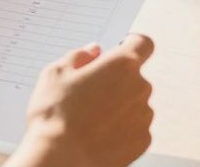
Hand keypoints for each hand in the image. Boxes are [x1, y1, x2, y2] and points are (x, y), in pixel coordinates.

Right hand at [10, 34, 154, 166]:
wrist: (60, 159)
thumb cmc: (56, 116)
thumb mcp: (56, 73)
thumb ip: (78, 56)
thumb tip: (92, 52)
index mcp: (122, 65)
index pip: (143, 43)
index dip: (131, 45)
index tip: (121, 50)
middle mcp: (140, 87)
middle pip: (134, 77)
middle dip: (117, 81)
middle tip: (90, 93)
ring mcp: (143, 116)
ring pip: (135, 103)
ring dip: (120, 106)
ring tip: (91, 118)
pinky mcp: (142, 141)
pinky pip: (135, 128)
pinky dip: (122, 129)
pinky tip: (99, 134)